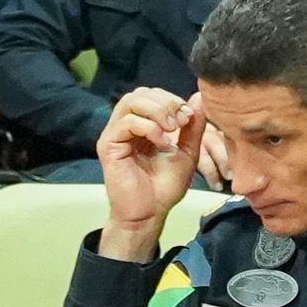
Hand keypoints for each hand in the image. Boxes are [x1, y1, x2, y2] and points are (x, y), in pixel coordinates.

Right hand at [95, 88, 202, 253]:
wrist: (150, 213)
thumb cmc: (165, 186)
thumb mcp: (187, 151)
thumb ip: (193, 126)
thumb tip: (198, 96)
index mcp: (142, 125)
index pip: (151, 95)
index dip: (171, 99)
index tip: (189, 115)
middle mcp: (125, 126)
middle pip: (140, 93)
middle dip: (166, 102)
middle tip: (182, 120)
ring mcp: (115, 134)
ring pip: (130, 102)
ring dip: (157, 111)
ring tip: (173, 129)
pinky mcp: (108, 145)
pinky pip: (126, 122)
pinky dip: (149, 128)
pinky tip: (162, 144)